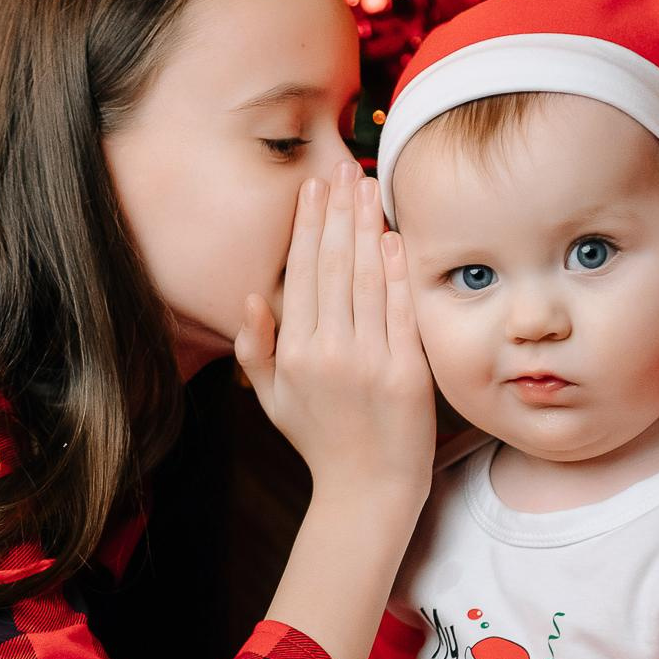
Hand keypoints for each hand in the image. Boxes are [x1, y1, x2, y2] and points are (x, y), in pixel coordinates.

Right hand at [235, 159, 433, 506]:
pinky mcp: (408, 371)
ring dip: (368, 227)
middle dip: (339, 212)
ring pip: (368, 278)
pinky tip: (394, 237)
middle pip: (335, 265)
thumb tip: (250, 295)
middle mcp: (330, 352)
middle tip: (344, 168)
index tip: (315, 188)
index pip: (302, 273)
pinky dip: (397, 270)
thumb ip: (257, 347)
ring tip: (369, 187)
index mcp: (295, 353)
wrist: (368, 489)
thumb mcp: (272, 398)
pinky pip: (400, 310)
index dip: (309, 226)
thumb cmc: (319, 441)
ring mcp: (371, 360)